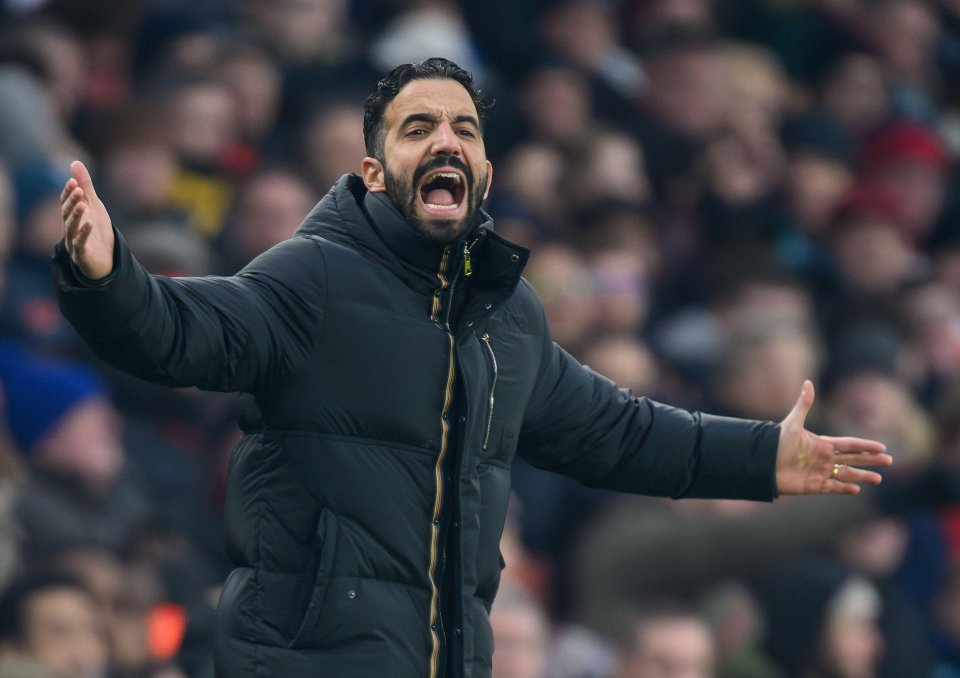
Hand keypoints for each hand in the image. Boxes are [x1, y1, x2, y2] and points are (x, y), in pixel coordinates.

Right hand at [61, 160, 114, 279]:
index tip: (73, 180)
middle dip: (72, 201)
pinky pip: (81, 244)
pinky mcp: (83, 255)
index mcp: (71, 217)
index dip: (68, 192)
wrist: (106, 260)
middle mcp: (69, 229)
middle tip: (77, 189)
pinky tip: (90, 224)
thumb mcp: (94, 206)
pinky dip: (84, 233)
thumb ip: (85, 186)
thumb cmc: (97, 230)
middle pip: (67, 214)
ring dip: (76, 216)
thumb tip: (75, 162)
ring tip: (83, 205)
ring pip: (71, 228)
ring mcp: (74, 242)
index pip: (66, 202)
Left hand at [776, 380, 891, 494]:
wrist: (761, 463)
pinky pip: (832, 488)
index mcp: (821, 444)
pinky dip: (844, 489)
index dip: (865, 446)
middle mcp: (822, 458)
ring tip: (878, 479)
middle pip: (852, 459)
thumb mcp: (792, 423)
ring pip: (845, 474)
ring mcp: (818, 472)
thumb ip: (803, 404)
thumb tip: (808, 382)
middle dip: (870, 460)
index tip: (881, 447)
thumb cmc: (776, 442)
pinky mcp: (812, 486)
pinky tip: (857, 489)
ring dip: (862, 476)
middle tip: (889, 461)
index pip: (848, 445)